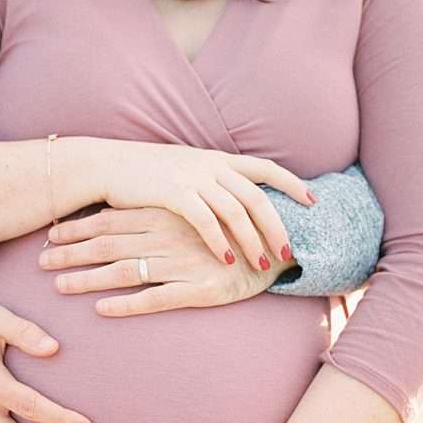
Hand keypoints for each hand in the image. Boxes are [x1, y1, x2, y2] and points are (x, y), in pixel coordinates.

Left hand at [38, 206, 298, 315]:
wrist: (284, 242)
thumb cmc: (234, 229)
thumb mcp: (196, 211)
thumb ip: (163, 213)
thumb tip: (128, 216)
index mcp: (165, 215)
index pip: (110, 219)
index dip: (77, 228)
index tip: (49, 237)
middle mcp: (168, 236)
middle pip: (108, 245)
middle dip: (71, 254)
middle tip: (39, 264)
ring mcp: (183, 263)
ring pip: (125, 271)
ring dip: (89, 279)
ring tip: (59, 287)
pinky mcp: (200, 289)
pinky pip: (157, 298)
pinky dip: (128, 304)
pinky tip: (102, 309)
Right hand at [96, 137, 314, 270]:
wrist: (108, 165)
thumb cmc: (145, 173)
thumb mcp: (186, 168)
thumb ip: (212, 179)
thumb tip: (234, 197)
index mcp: (218, 158)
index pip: (266, 168)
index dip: (292, 184)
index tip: (313, 201)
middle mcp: (211, 165)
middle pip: (257, 197)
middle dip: (277, 226)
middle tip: (290, 252)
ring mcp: (194, 178)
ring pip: (236, 212)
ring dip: (252, 240)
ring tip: (262, 264)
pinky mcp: (174, 194)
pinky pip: (206, 221)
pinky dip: (220, 243)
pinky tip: (227, 261)